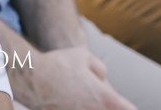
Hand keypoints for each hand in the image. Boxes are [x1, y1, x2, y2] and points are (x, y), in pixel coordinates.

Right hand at [15, 46, 135, 109]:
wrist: (31, 78)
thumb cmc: (58, 64)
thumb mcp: (84, 56)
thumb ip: (100, 70)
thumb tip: (102, 81)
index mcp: (106, 98)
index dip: (129, 108)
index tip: (126, 104)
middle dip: (109, 105)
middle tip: (100, 96)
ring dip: (92, 106)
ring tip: (79, 94)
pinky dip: (77, 107)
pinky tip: (68, 98)